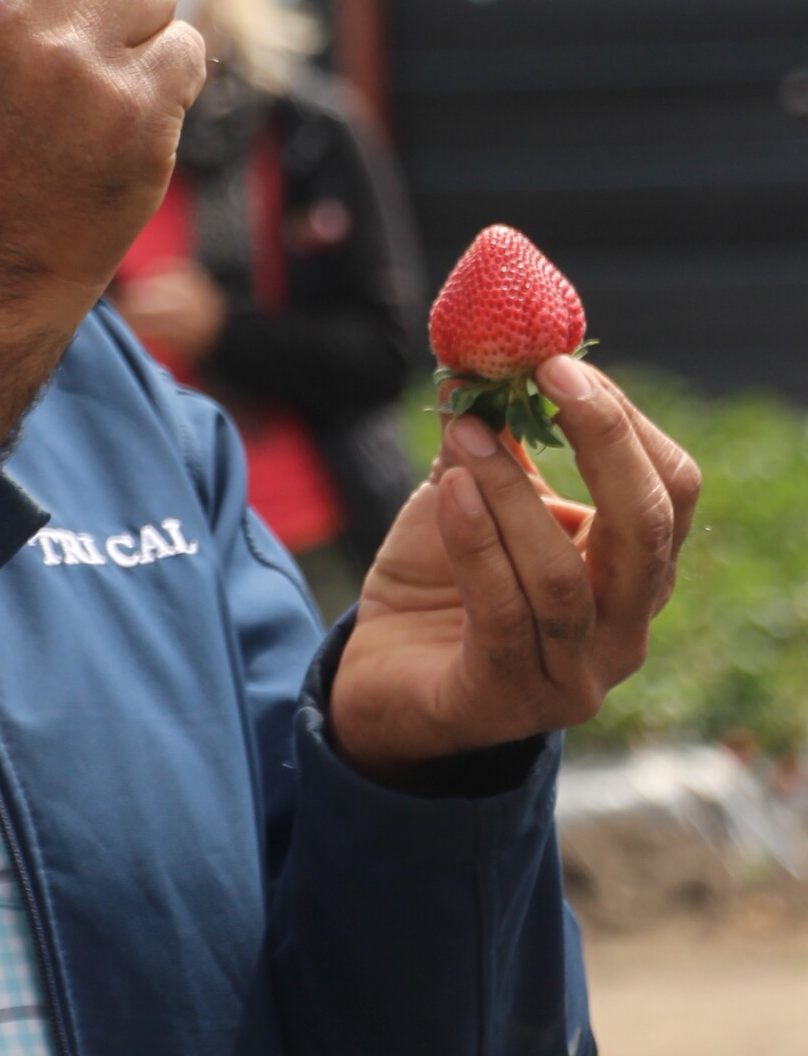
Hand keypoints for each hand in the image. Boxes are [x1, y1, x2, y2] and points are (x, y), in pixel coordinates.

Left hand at [328, 357, 700, 781]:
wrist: (384, 682)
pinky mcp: (509, 698)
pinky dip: (477, 543)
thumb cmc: (442, 583)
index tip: (559, 363)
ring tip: (468, 431)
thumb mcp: (473, 498)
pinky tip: (452, 490)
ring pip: (564, 575)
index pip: (670, 489)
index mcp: (634, 572)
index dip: (622, 420)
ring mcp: (574, 673)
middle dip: (604, 441)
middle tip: (549, 376)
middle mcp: (624, 628)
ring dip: (512, 491)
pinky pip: (503, 613)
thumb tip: (478, 358)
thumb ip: (490, 440)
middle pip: (648, 529)